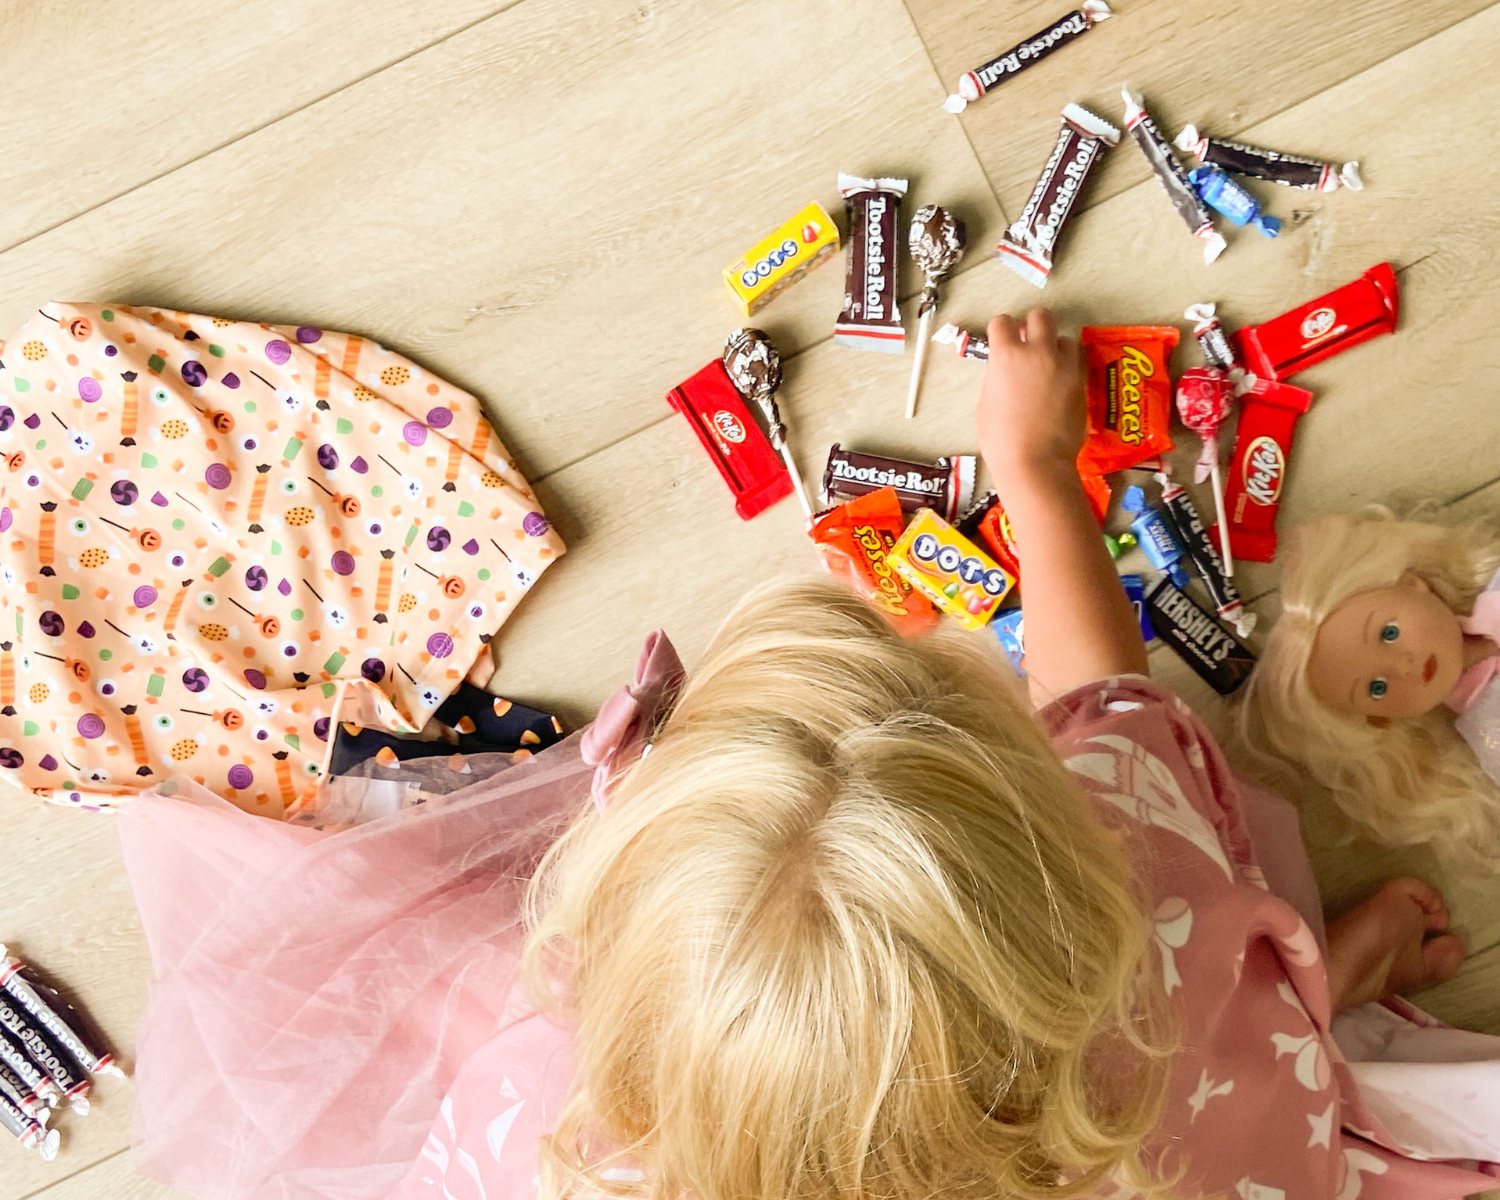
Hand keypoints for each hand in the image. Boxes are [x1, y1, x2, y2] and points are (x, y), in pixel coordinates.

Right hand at [975, 309, 1085, 477]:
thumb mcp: (986, 403)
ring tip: (1049, 366)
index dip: (1001, 330)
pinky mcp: (1081, 381)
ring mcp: (1064, 365)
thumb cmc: (1001, 440)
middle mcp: (1037, 352)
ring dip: (1055, 347)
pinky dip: (1070, 365)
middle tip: (1028, 343)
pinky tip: (1062, 381)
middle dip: (1033, 325)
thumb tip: (1005, 371)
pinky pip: (1078, 360)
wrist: (1035, 462)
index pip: (1003, 322)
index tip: (1002, 341)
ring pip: (1064, 338)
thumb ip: (997, 377)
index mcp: (1006, 356)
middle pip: (1040, 316)